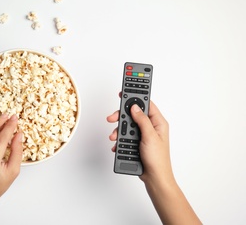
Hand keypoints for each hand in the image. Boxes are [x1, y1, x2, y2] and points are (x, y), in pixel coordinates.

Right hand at [107, 98, 200, 223]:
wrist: (155, 178)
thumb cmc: (158, 159)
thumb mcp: (150, 136)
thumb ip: (142, 120)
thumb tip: (134, 107)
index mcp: (158, 122)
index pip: (146, 104)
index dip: (135, 97)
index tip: (125, 92)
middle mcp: (151, 127)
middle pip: (133, 115)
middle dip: (121, 117)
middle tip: (112, 118)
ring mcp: (143, 135)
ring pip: (127, 126)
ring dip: (118, 131)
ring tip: (114, 137)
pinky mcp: (137, 143)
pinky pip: (125, 137)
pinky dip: (119, 140)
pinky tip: (117, 145)